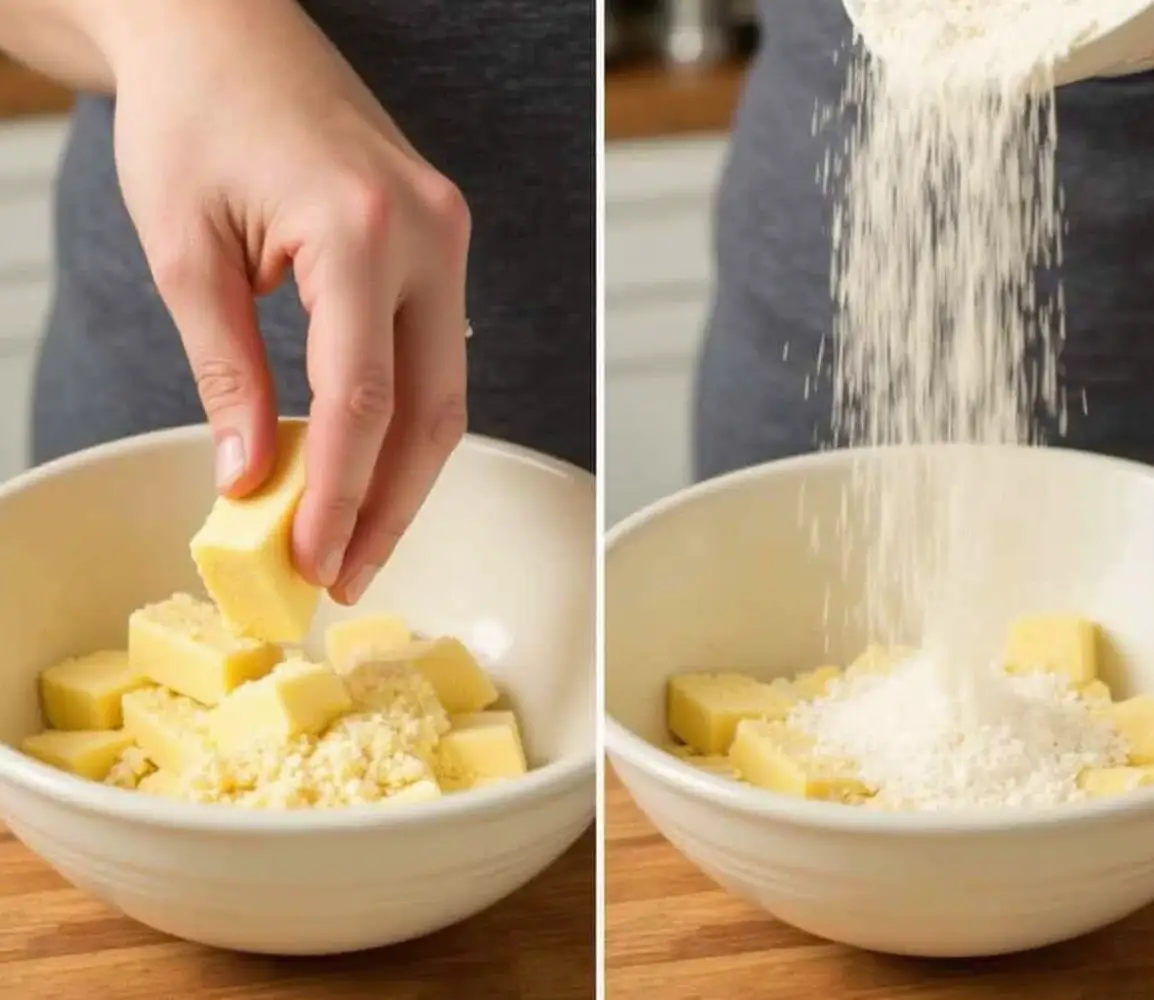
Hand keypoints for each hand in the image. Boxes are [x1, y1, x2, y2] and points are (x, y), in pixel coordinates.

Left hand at [105, 0, 469, 604]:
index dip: (342, 496)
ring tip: (356, 536)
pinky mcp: (438, 240)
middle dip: (393, 505)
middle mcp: (426, 235)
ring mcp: (444, 236)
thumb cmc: (192, 120)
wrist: (224, 30)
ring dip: (405, 471)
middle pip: (433, 410)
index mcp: (360, 230)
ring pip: (447, 390)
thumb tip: (251, 476)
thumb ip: (228, 373)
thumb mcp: (185, 253)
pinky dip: (404, 417)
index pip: (364, 399)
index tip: (313, 562)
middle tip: (345, 573)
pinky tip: (368, 460)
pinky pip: (435, 351)